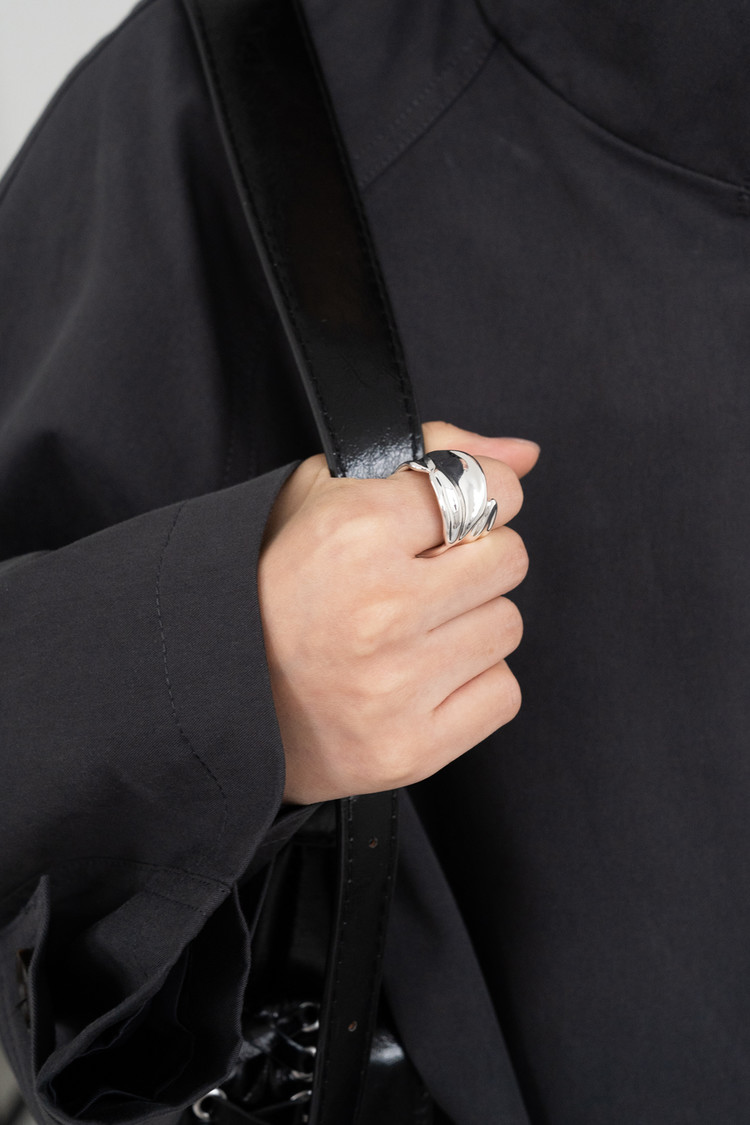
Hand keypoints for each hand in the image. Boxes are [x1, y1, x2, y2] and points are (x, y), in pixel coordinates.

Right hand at [258, 422, 539, 804]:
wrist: (222, 700)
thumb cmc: (276, 588)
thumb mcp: (325, 494)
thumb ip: (431, 452)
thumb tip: (524, 454)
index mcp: (353, 533)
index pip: (485, 490)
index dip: (480, 496)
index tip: (458, 514)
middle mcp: (379, 609)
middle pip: (508, 559)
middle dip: (475, 561)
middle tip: (425, 578)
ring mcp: (395, 687)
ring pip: (506, 626)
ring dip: (470, 624)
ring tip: (412, 632)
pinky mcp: (411, 749)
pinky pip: (502, 693)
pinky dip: (471, 686)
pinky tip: (420, 679)